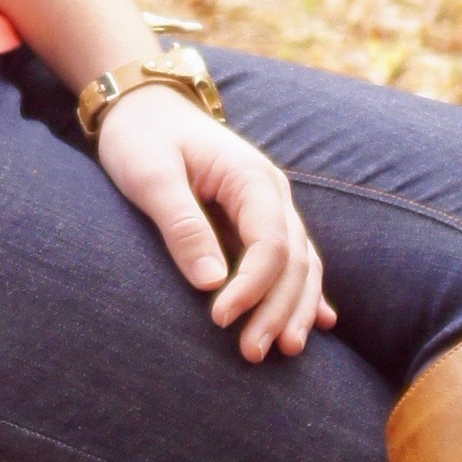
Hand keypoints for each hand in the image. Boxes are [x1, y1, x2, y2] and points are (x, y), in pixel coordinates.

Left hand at [93, 94, 333, 361]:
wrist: (144, 107)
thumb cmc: (141, 138)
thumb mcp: (150, 174)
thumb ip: (182, 224)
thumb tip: (211, 282)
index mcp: (251, 179)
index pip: (270, 244)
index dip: (252, 287)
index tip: (220, 318)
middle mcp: (272, 195)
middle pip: (293, 261)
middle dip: (277, 310)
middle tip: (252, 353)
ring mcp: (270, 209)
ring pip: (301, 265)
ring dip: (294, 309)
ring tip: (283, 351)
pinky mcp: (258, 223)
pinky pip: (293, 261)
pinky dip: (304, 293)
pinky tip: (320, 324)